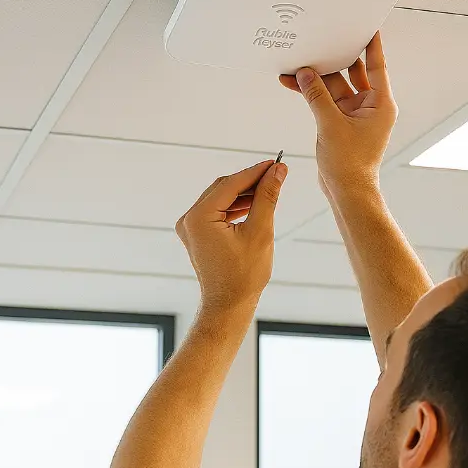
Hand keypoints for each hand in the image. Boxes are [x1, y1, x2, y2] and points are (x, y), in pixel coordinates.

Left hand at [176, 159, 287, 311]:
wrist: (229, 305)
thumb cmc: (244, 274)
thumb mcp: (260, 231)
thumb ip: (267, 196)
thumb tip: (278, 171)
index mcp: (199, 217)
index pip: (231, 184)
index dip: (255, 172)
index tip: (276, 163)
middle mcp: (189, 220)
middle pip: (223, 188)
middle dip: (250, 181)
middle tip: (276, 173)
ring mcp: (190, 228)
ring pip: (221, 199)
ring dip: (244, 194)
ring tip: (270, 189)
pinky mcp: (197, 235)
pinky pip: (217, 212)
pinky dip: (236, 207)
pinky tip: (254, 205)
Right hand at [279, 31, 396, 191]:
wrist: (346, 192)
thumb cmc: (350, 165)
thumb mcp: (331, 125)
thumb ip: (317, 96)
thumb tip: (305, 73)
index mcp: (380, 104)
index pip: (376, 66)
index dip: (371, 44)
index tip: (367, 25)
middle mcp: (370, 106)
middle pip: (351, 73)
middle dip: (335, 59)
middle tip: (323, 38)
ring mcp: (354, 115)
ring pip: (334, 88)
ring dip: (316, 79)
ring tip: (297, 64)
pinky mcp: (339, 123)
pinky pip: (325, 102)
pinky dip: (312, 94)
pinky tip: (294, 83)